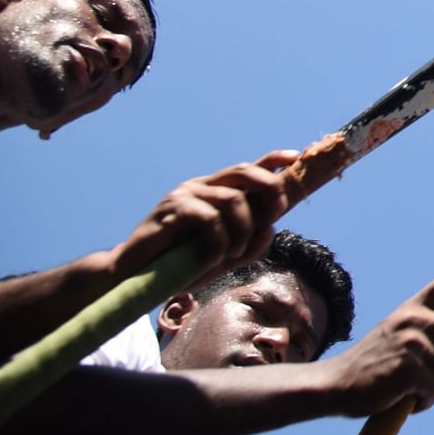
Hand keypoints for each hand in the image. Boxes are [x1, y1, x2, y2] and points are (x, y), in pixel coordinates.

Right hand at [111, 150, 299, 289]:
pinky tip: (212, 258)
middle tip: (274, 215)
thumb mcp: (224, 258)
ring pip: (233, 199)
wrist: (136, 277)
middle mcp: (202, 186)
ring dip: (243, 230)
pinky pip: (210, 219)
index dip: (274, 160)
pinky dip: (220, 241)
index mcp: (215, 191)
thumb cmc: (181, 265)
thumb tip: (273, 228)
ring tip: (232, 254)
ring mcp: (186, 194)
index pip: (249, 167)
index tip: (296, 157)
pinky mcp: (172, 209)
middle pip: (245, 171)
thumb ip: (250, 246)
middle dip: (270, 189)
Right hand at [322, 270, 433, 414]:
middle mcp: (413, 320)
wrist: (335, 384)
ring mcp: (411, 343)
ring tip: (413, 389)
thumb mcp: (401, 342)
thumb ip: (432, 342)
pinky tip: (406, 400)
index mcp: (412, 307)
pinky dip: (425, 401)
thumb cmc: (371, 365)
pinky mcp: (408, 369)